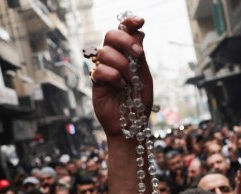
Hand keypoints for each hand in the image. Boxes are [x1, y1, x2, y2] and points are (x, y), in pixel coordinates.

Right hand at [91, 15, 152, 138]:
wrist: (132, 124)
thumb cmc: (139, 102)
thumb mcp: (144, 77)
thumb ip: (140, 57)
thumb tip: (139, 32)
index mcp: (127, 55)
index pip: (125, 32)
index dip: (129, 23)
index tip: (140, 21)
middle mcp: (114, 59)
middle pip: (110, 35)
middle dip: (125, 40)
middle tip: (137, 53)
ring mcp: (104, 69)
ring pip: (105, 52)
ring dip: (122, 65)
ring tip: (129, 80)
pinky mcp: (96, 81)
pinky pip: (100, 70)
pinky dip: (113, 77)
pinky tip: (120, 87)